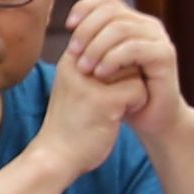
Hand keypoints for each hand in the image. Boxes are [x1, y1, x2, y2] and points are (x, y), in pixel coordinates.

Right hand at [32, 0, 143, 172]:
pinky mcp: (104, 102)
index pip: (106, 36)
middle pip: (123, 50)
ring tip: (121, 104)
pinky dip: (138, 102)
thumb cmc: (68, 123)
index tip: (116, 78)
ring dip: (135, 85)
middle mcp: (78, 65)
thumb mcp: (74, 86)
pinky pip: (138, 89)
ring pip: (133, 67)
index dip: (119, 56)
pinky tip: (123, 115)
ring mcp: (90, 83)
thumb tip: (120, 48)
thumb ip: (90, 66)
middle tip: (121, 92)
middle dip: (129, 69)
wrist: (55, 156)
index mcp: (70, 59)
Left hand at [59, 0, 179, 142]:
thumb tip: (69, 24)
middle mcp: (147, 25)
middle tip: (72, 53)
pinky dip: (113, 59)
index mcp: (131, 21)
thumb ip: (89, 44)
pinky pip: (134, 48)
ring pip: (121, 28)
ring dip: (96, 47)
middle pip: (111, 11)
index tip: (68, 26)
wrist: (152, 119)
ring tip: (84, 69)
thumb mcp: (99, 65)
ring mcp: (158, 38)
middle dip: (86, 30)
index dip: (84, 7)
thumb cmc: (122, 94)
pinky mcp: (165, 55)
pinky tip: (101, 74)